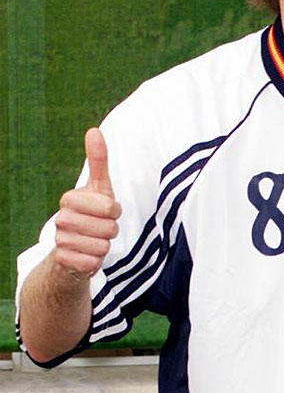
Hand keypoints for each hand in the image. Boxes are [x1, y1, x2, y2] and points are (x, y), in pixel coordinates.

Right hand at [54, 128, 121, 279]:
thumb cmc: (90, 214)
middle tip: (101, 228)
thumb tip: (94, 130)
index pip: (109, 206)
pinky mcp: (63, 261)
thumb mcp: (98, 187)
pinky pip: (94, 262)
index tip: (106, 211)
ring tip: (94, 241)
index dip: (114, 211)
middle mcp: (61, 219)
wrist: (72, 248)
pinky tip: (87, 255)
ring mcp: (60, 240)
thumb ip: (98, 161)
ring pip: (102, 246)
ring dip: (104, 246)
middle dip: (111, 230)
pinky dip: (96, 261)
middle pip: (109, 228)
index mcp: (69, 198)